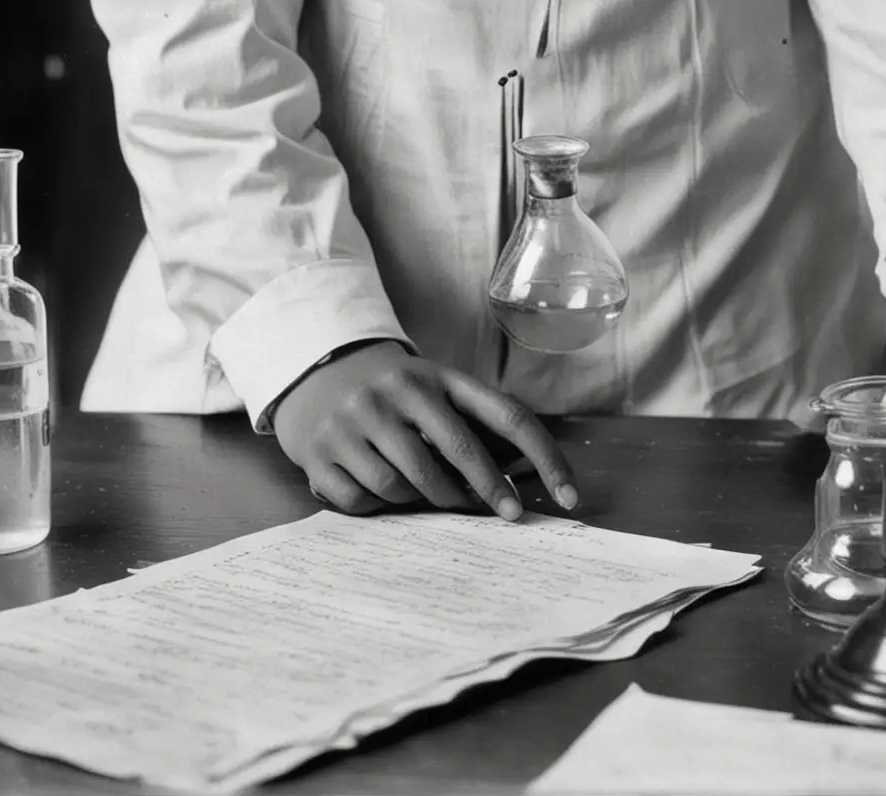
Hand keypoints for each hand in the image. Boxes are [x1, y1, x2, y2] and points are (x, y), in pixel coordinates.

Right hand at [272, 341, 578, 519]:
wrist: (316, 371)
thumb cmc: (394, 393)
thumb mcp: (434, 390)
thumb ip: (472, 426)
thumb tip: (519, 484)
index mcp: (436, 376)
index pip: (505, 414)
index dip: (544, 456)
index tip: (569, 495)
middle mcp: (396, 392)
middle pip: (457, 451)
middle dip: (488, 491)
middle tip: (508, 514)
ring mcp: (354, 421)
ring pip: (406, 487)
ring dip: (424, 502)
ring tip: (424, 494)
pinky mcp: (320, 452)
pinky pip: (363, 502)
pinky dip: (376, 508)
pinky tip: (375, 491)